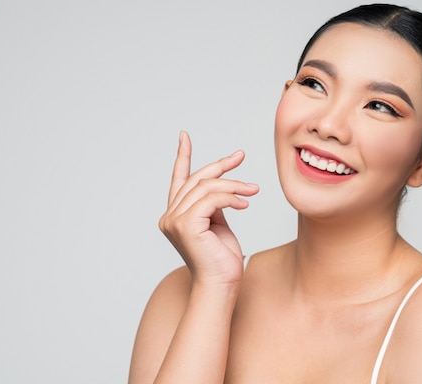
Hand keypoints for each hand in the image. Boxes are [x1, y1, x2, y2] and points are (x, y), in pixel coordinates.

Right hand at [158, 131, 258, 286]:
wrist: (222, 285)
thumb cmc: (222, 259)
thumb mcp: (218, 223)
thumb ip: (214, 204)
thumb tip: (226, 183)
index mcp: (176, 215)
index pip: (178, 179)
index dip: (182, 156)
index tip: (184, 136)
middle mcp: (169, 216)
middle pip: (196, 179)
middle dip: (220, 166)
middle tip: (240, 157)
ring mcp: (174, 221)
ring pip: (206, 187)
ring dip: (233, 185)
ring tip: (252, 190)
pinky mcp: (186, 225)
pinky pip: (211, 199)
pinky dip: (231, 197)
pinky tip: (245, 203)